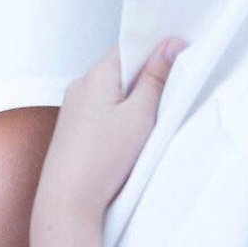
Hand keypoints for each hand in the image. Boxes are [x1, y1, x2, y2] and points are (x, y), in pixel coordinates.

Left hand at [34, 38, 185, 225]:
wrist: (68, 202)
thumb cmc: (102, 161)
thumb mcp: (140, 116)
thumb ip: (156, 78)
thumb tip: (170, 44)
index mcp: (95, 75)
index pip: (130, 46)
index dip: (156, 51)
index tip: (179, 60)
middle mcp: (80, 87)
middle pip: (121, 70)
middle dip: (146, 79)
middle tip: (169, 96)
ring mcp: (74, 110)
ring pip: (113, 93)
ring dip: (134, 102)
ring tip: (149, 122)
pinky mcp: (74, 131)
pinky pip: (102, 113)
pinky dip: (120, 118)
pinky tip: (129, 138)